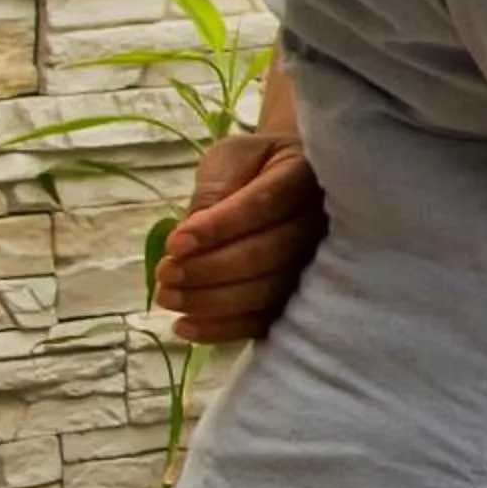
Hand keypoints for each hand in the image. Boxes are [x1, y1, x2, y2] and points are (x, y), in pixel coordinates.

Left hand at [154, 132, 325, 343]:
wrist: (292, 182)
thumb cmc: (256, 166)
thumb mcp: (232, 158)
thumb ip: (216, 187)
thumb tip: (192, 232)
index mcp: (304, 178)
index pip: (266, 204)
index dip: (221, 227)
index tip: (176, 243)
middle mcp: (320, 224)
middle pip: (268, 254)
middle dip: (210, 268)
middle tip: (165, 273)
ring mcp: (315, 264)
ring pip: (268, 291)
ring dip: (213, 301)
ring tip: (168, 297)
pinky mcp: (299, 296)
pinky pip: (266, 320)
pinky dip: (224, 329)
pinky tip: (185, 328)